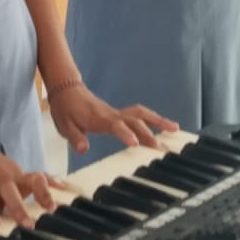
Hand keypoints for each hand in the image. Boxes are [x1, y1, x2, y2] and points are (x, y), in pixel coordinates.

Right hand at [0, 118, 62, 229]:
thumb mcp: (14, 170)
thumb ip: (35, 181)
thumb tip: (62, 186)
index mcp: (15, 177)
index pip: (35, 180)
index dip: (45, 193)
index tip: (53, 207)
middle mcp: (1, 182)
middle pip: (12, 194)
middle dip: (20, 209)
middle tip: (28, 224)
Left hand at [48, 83, 176, 156]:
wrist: (65, 90)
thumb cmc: (65, 109)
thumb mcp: (64, 125)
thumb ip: (75, 137)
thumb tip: (83, 149)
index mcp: (99, 118)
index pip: (116, 126)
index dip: (125, 134)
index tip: (135, 144)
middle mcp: (111, 114)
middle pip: (136, 117)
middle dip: (152, 127)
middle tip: (167, 139)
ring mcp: (116, 112)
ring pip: (140, 114)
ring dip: (158, 121)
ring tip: (175, 129)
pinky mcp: (118, 114)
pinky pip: (138, 116)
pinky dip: (152, 120)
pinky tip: (161, 127)